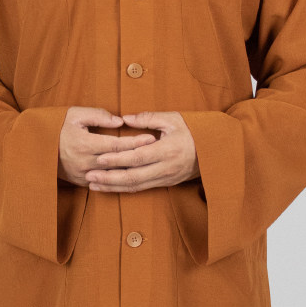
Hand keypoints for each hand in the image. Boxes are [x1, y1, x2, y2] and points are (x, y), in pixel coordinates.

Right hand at [58, 107, 158, 187]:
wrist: (35, 148)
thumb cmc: (57, 127)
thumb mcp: (74, 114)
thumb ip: (98, 116)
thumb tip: (120, 121)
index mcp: (85, 144)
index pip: (116, 144)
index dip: (134, 142)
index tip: (150, 138)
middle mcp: (85, 162)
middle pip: (119, 161)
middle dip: (138, 157)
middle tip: (157, 152)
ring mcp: (83, 174)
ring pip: (113, 175)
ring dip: (131, 170)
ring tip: (149, 165)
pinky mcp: (81, 182)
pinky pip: (103, 183)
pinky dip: (118, 180)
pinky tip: (132, 176)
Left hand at [85, 111, 199, 192]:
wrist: (215, 152)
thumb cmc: (193, 131)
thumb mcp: (174, 119)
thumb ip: (148, 118)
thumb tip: (125, 118)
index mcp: (167, 150)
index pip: (137, 157)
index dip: (117, 160)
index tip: (99, 158)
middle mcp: (165, 168)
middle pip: (133, 177)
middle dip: (109, 178)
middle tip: (89, 175)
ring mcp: (165, 178)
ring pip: (135, 186)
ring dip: (113, 187)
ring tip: (93, 185)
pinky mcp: (165, 184)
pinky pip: (141, 188)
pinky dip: (123, 188)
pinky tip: (109, 187)